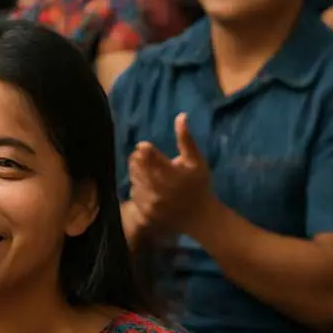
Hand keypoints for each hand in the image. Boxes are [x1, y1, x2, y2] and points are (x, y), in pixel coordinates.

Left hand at [127, 114, 216, 235]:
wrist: (199, 217)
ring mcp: (151, 199)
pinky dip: (137, 186)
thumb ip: (186, 140)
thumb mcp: (197, 161)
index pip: (147, 154)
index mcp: (173, 172)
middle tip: (148, 160)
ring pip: (134, 177)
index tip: (146, 148)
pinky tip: (148, 187)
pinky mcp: (145, 210)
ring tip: (151, 174)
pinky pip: (133, 191)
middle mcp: (160, 186)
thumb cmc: (199, 185)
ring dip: (137, 172)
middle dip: (140, 160)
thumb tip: (181, 116)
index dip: (144, 149)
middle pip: (137, 164)